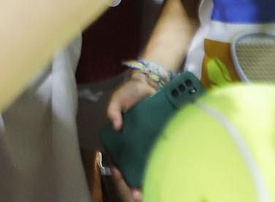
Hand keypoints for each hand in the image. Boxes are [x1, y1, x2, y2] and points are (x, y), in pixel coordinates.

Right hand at [104, 74, 159, 200]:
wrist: (151, 83)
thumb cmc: (131, 92)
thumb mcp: (118, 99)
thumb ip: (113, 110)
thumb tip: (116, 126)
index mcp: (120, 137)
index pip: (116, 157)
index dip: (117, 168)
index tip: (120, 175)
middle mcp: (132, 143)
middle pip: (131, 166)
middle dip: (132, 181)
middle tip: (136, 192)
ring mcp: (146, 143)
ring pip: (144, 165)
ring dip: (145, 178)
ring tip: (147, 190)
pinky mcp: (159, 139)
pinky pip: (158, 155)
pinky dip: (158, 166)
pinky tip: (161, 176)